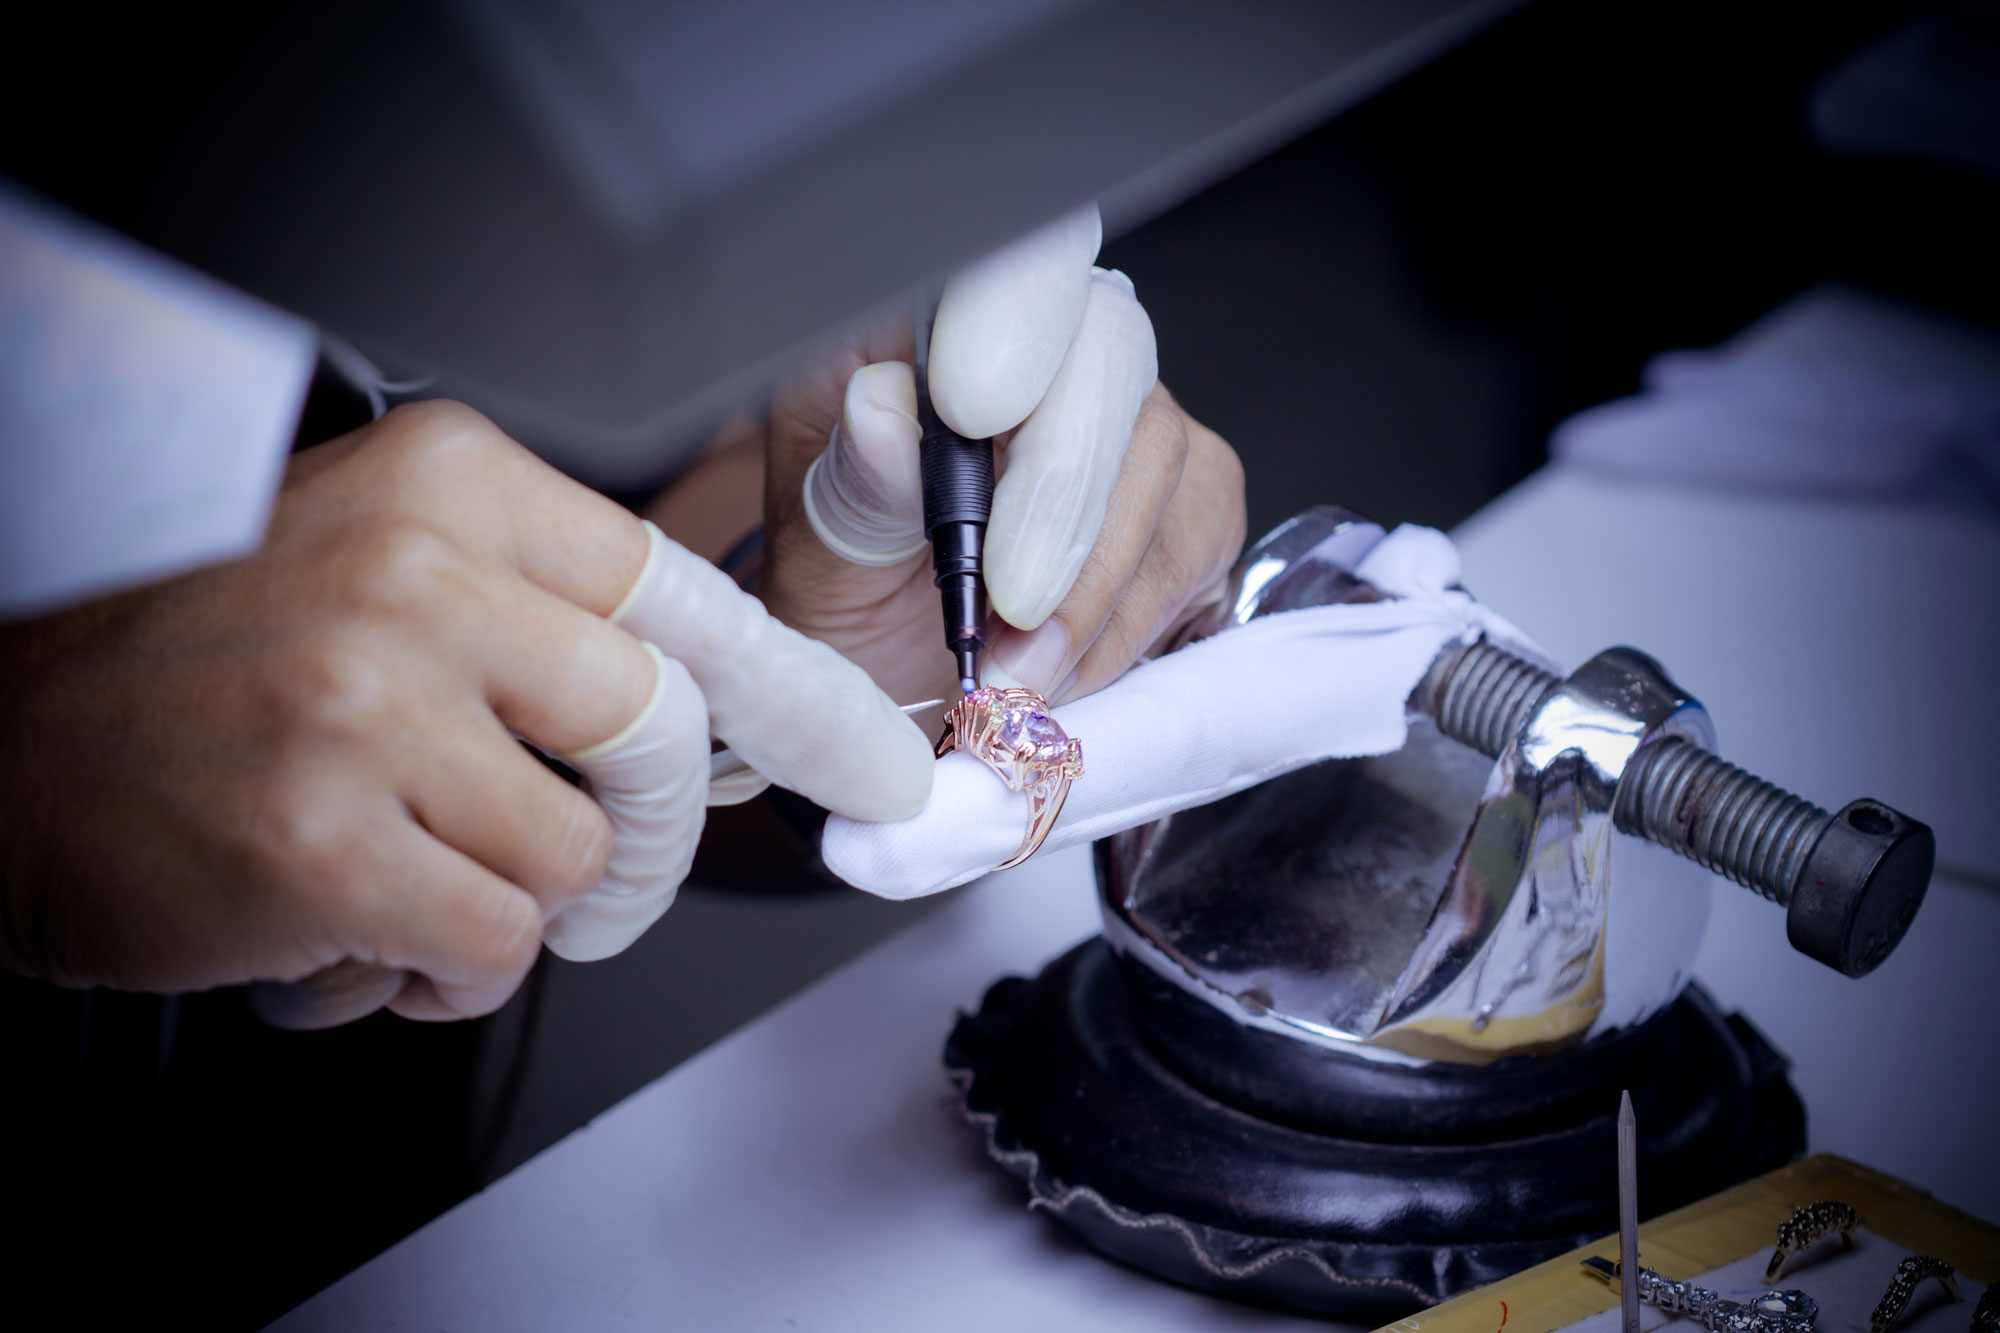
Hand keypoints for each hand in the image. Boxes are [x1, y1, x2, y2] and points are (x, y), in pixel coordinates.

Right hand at [0, 401, 930, 1019]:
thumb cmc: (196, 660)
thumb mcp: (376, 562)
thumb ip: (534, 613)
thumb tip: (708, 710)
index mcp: (452, 486)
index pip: (685, 597)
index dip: (793, 698)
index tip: (871, 765)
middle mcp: (421, 575)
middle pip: (663, 731)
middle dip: (652, 831)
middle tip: (594, 865)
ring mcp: (372, 707)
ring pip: (586, 853)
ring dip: (537, 907)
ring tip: (438, 887)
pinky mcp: (327, 842)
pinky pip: (502, 941)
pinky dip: (462, 971)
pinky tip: (384, 940)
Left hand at [758, 206, 1247, 710]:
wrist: (903, 677)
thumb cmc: (854, 595)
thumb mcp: (818, 551)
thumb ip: (853, 484)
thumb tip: (878, 410)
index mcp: (928, 324)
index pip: (1003, 262)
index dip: (1011, 318)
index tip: (971, 411)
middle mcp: (1047, 346)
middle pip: (1108, 350)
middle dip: (1059, 495)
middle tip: (1008, 607)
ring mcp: (1130, 413)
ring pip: (1162, 454)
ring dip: (1091, 587)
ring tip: (1019, 670)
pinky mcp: (1189, 492)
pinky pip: (1193, 537)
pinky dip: (1128, 624)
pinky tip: (1065, 667)